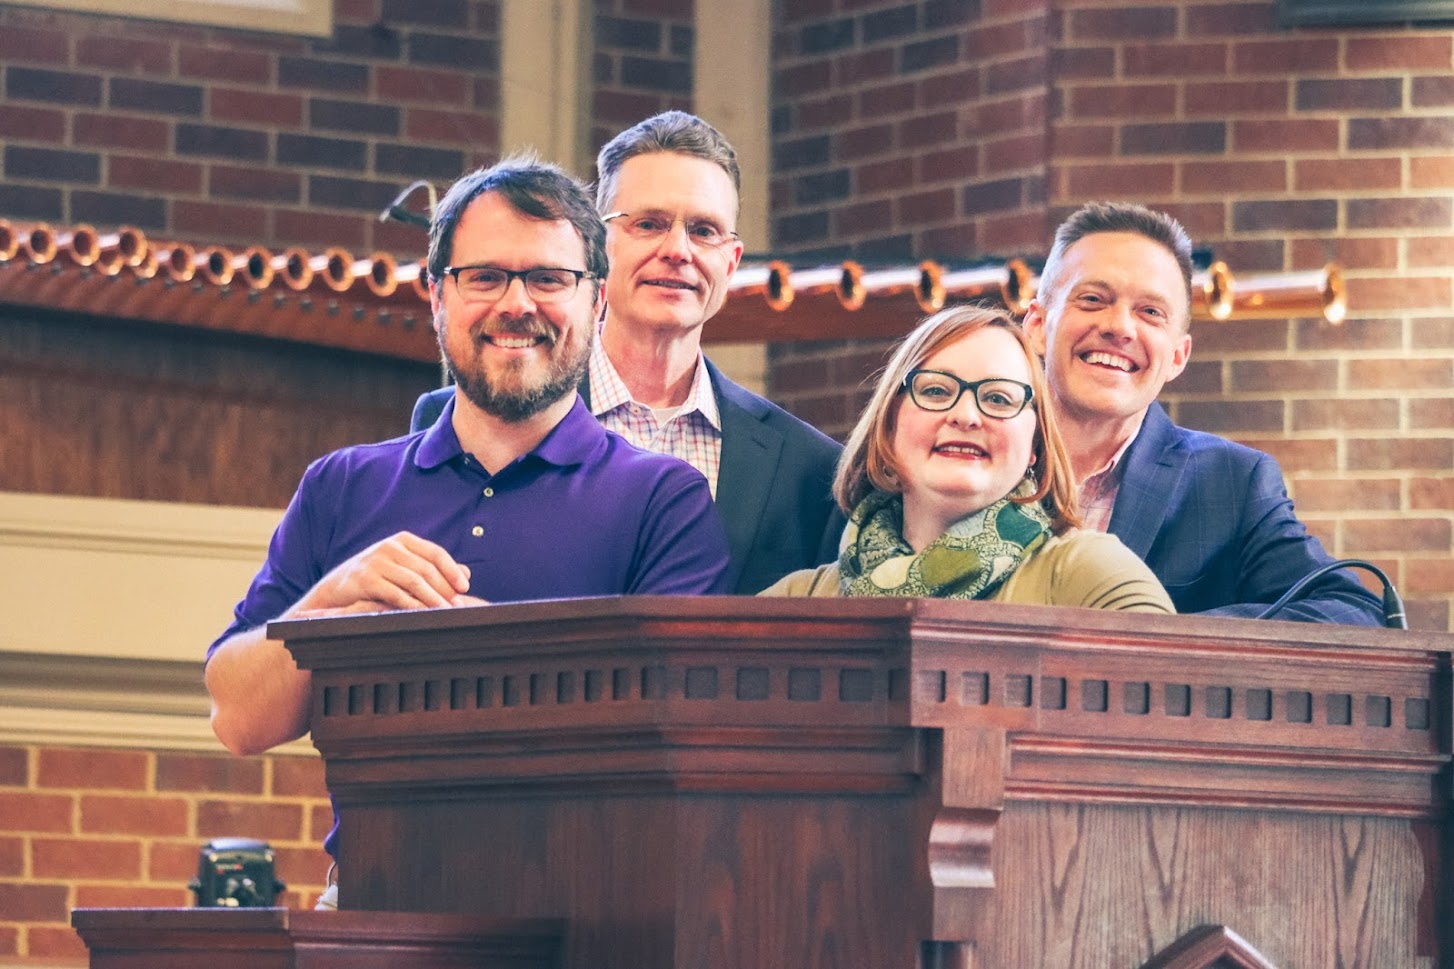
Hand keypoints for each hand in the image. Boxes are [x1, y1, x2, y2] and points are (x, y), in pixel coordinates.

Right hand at [287, 531, 471, 615]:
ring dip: (433, 599)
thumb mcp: (403, 568)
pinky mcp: (367, 579)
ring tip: (445, 613)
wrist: (335, 591)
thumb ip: (433, 568)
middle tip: (457, 606)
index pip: (435, 552)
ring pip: (414, 581)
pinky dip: (413, 606)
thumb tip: (467, 573)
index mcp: (402, 540)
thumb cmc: (375, 579)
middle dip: (445, 589)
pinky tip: (424, 616)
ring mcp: (377, 561)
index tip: (465, 587)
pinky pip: (397, 594)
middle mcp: (390, 547)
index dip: (452, 569)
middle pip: (427, 569)